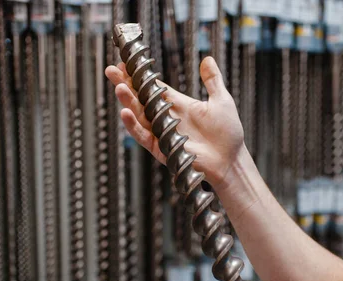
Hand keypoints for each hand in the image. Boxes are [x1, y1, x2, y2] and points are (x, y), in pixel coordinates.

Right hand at [105, 56, 246, 189]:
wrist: (231, 159)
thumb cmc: (228, 133)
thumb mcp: (221, 100)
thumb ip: (212, 81)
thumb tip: (208, 59)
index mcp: (178, 105)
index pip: (153, 88)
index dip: (139, 76)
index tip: (124, 63)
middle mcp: (167, 118)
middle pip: (140, 99)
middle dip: (125, 85)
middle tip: (111, 70)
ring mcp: (163, 133)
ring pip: (139, 116)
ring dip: (128, 103)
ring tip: (119, 88)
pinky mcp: (163, 149)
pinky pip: (144, 137)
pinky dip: (134, 126)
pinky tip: (125, 113)